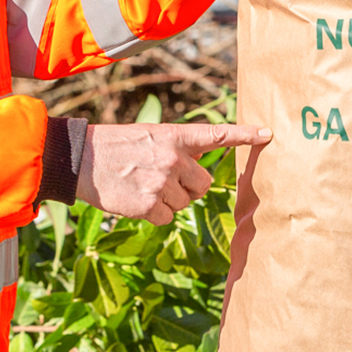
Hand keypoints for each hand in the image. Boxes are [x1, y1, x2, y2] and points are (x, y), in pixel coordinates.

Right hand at [76, 123, 272, 223]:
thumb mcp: (151, 136)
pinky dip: (154, 214)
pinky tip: (136, 199)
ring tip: (142, 185)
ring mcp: (161, 182)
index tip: (268, 134)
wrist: (83, 160)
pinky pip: (166, 218)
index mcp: (175, 136)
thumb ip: (179, 147)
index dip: (245, 135)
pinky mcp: (149, 205)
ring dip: (167, 200)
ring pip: (184, 203)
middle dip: (187, 187)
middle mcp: (173, 158)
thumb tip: (203, 160)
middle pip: (202, 184)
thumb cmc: (118, 147)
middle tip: (162, 179)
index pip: (217, 134)